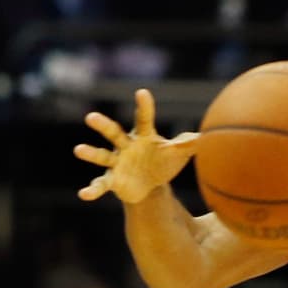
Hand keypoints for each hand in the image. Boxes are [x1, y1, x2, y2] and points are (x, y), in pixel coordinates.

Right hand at [74, 88, 198, 203]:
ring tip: (78, 150)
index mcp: (143, 137)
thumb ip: (190, 144)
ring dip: (91, 153)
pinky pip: (100, 184)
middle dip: (103, 126)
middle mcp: (125, 146)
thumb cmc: (162, 162)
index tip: (142, 93)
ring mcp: (116, 163)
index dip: (144, 107)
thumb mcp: (177, 153)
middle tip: (90, 117)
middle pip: (113, 133)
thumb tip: (209, 136)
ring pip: (101, 156)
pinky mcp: (112, 180)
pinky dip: (92, 189)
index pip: (144, 119)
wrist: (149, 185)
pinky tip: (84, 194)